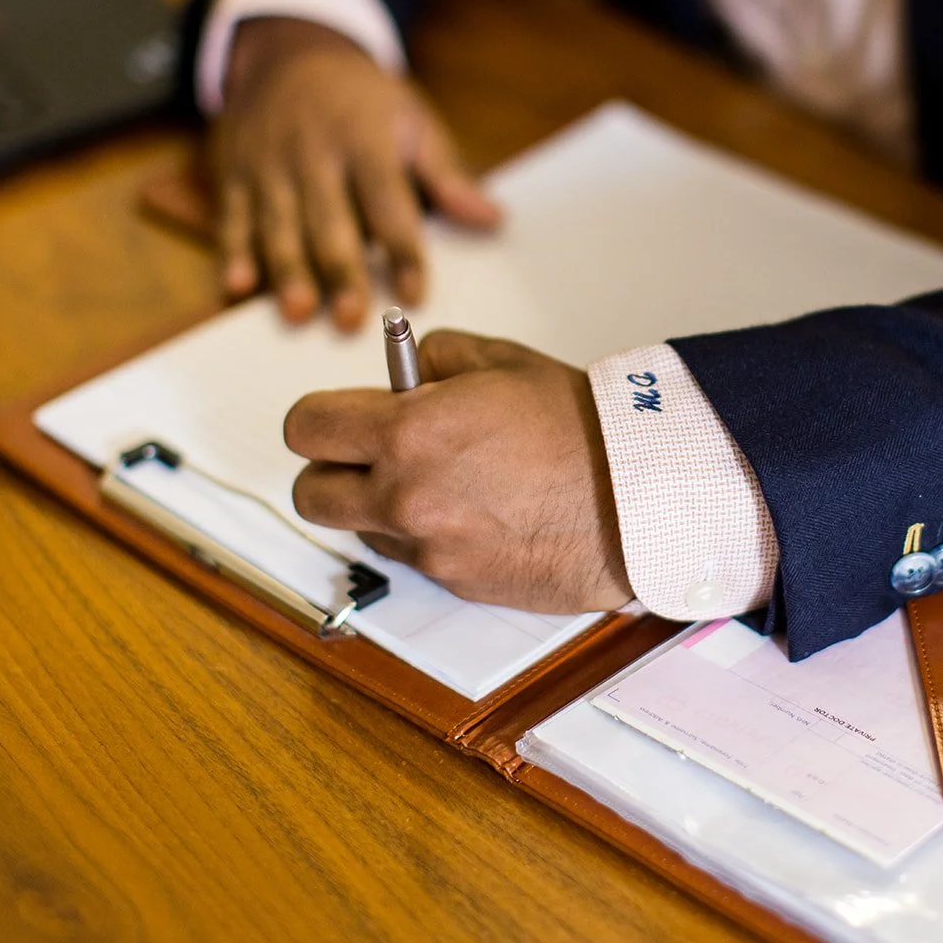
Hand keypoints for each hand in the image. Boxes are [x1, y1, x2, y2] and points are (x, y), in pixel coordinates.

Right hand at [211, 17, 500, 328]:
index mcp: (364, 139)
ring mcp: (269, 164)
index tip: (415, 292)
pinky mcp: (234, 174)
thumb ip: (447, 175)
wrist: (289, 50)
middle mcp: (313, 152)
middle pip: (329, 220)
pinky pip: (231, 216)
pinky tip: (236, 288)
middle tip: (352, 319)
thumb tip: (491, 219)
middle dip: (340, 270)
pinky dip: (232, 253)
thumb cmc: (363, 99)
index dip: (402, 249)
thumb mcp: (412, 119)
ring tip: (299, 313)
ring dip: (287, 271)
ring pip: (278, 225)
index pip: (387, 200)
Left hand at [284, 330, 633, 614]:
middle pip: (312, 495)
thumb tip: (405, 374)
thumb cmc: (578, 426)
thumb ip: (432, 359)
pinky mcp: (456, 582)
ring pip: (360, 532)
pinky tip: (476, 514)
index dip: (321, 419)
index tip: (340, 418)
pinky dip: (427, 538)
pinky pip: (413, 558)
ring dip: (379, 509)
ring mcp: (428, 547)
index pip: (306, 429)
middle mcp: (404, 496)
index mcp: (407, 432)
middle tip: (369, 456)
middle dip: (331, 472)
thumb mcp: (500, 362)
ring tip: (439, 485)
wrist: (636, 495)